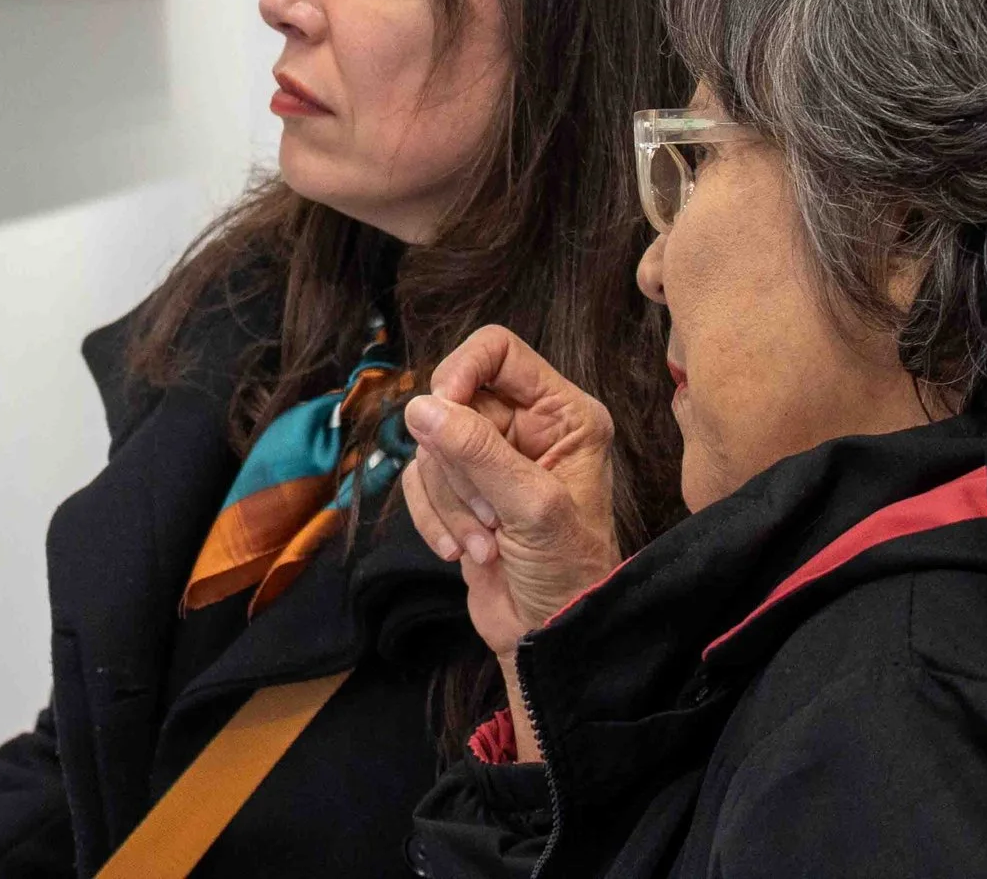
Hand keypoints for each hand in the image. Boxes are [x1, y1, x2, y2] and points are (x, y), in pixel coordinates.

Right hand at [400, 326, 621, 661]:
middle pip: (453, 399)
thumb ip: (478, 451)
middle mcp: (527, 426)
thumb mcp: (532, 507)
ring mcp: (490, 458)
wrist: (552, 637)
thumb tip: (421, 407)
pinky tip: (462, 552)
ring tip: (485, 540)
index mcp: (563, 413)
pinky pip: (418, 479)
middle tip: (490, 510)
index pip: (497, 350)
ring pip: (431, 443)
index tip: (442, 414)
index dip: (461, 372)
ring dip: (449, 499)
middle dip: (457, 462)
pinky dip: (432, 518)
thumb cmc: (568, 572)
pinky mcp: (461, 490)